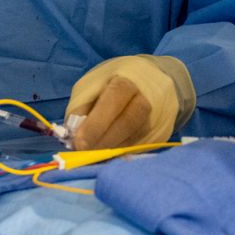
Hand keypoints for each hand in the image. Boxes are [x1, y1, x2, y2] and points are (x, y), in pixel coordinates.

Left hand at [66, 55, 195, 149]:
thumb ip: (82, 107)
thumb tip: (73, 135)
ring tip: (92, 156)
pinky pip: (140, 147)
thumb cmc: (115, 82)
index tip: (79, 143)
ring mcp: (159, 116)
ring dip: (111, 151)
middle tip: (83, 153)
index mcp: (128, 80)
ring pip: (135, 139)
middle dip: (102, 142)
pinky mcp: (162, 134)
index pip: (114, 101)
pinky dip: (121, 154)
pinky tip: (108, 156)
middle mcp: (148, 97)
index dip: (96, 124)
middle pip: (128, 123)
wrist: (155, 79)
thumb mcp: (92, 84)